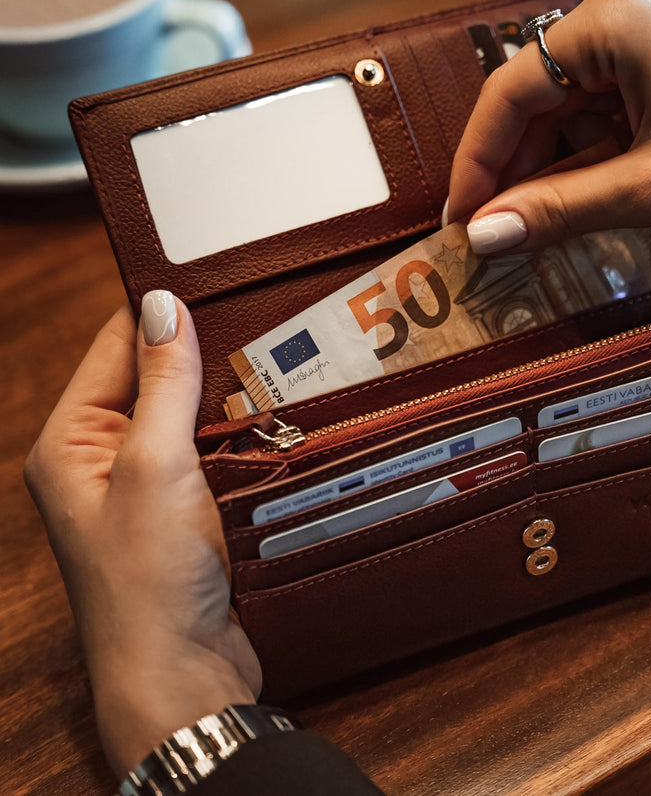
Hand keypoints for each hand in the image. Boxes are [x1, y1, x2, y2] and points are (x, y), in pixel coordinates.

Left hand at [25, 292, 260, 779]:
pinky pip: (211, 448)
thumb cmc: (147, 579)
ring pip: (190, 412)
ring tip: (277, 364)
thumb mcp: (153, 465)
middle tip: (261, 324)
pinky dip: (239, 431)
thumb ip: (162, 382)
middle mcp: (102, 456)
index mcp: (70, 439)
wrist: (181, 673)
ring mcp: (145, 483)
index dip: (162, 312)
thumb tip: (163, 303)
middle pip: (155, 377)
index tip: (218, 281)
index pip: (117, 346)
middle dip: (203, 354)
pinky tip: (274, 417)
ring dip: (227, 395)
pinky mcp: (184, 506)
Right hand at [447, 0, 650, 252]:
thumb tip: (484, 236)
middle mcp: (624, 6)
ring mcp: (649, 22)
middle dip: (518, 168)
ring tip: (544, 220)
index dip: (477, 162)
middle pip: (539, 96)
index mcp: (613, 20)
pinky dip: (592, 147)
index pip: (511, 93)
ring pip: (571, 102)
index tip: (461, 219)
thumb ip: (557, 210)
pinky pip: (605, 99)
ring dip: (555, 162)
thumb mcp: (649, 188)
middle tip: (500, 231)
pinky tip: (588, 189)